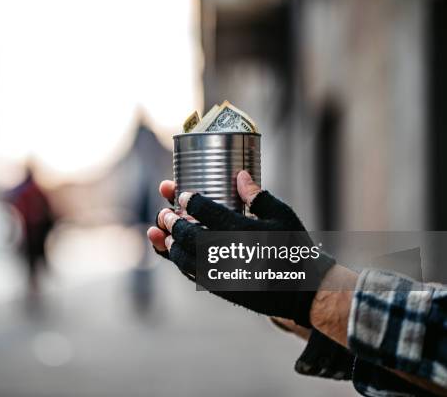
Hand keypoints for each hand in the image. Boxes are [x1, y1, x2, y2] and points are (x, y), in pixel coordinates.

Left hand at [147, 170, 334, 327]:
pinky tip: (175, 252)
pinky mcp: (218, 287)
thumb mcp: (282, 216)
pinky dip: (178, 261)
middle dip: (172, 221)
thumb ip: (258, 196)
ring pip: (183, 256)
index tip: (183, 194)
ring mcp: (219, 272)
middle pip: (187, 233)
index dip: (189, 200)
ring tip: (163, 232)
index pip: (204, 210)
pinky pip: (190, 273)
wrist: (301, 290)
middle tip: (165, 212)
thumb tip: (240, 175)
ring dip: (169, 242)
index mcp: (239, 230)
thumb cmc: (293, 248)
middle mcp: (225, 252)